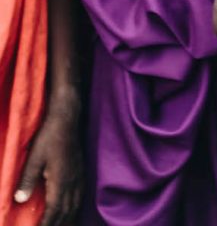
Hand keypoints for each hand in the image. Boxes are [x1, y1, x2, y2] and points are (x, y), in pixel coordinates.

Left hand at [14, 95, 82, 224]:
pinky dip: (75, 208)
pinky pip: (80, 196)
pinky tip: (72, 209)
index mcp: (60, 181)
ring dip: (68, 219)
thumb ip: (26, 180)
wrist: (67, 118)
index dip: (47, 225)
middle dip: (58, 225)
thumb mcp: (34, 158)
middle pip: (66, 212)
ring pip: (75, 205)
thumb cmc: (49, 136)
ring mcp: (79, 176)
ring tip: (62, 225)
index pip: (54, 212)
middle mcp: (72, 182)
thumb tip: (18, 200)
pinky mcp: (81, 170)